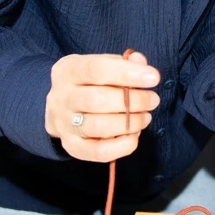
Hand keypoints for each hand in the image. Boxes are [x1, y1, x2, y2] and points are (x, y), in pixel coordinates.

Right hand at [43, 52, 159, 162]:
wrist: (62, 107)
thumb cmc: (89, 83)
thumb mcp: (101, 64)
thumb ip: (123, 62)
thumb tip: (140, 62)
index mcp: (68, 71)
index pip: (96, 70)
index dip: (127, 74)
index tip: (153, 78)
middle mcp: (61, 98)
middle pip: (97, 100)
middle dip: (133, 101)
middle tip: (153, 100)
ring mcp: (64, 124)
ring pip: (98, 127)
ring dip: (129, 123)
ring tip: (145, 117)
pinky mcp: (72, 146)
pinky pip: (99, 151)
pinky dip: (122, 146)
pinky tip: (134, 135)